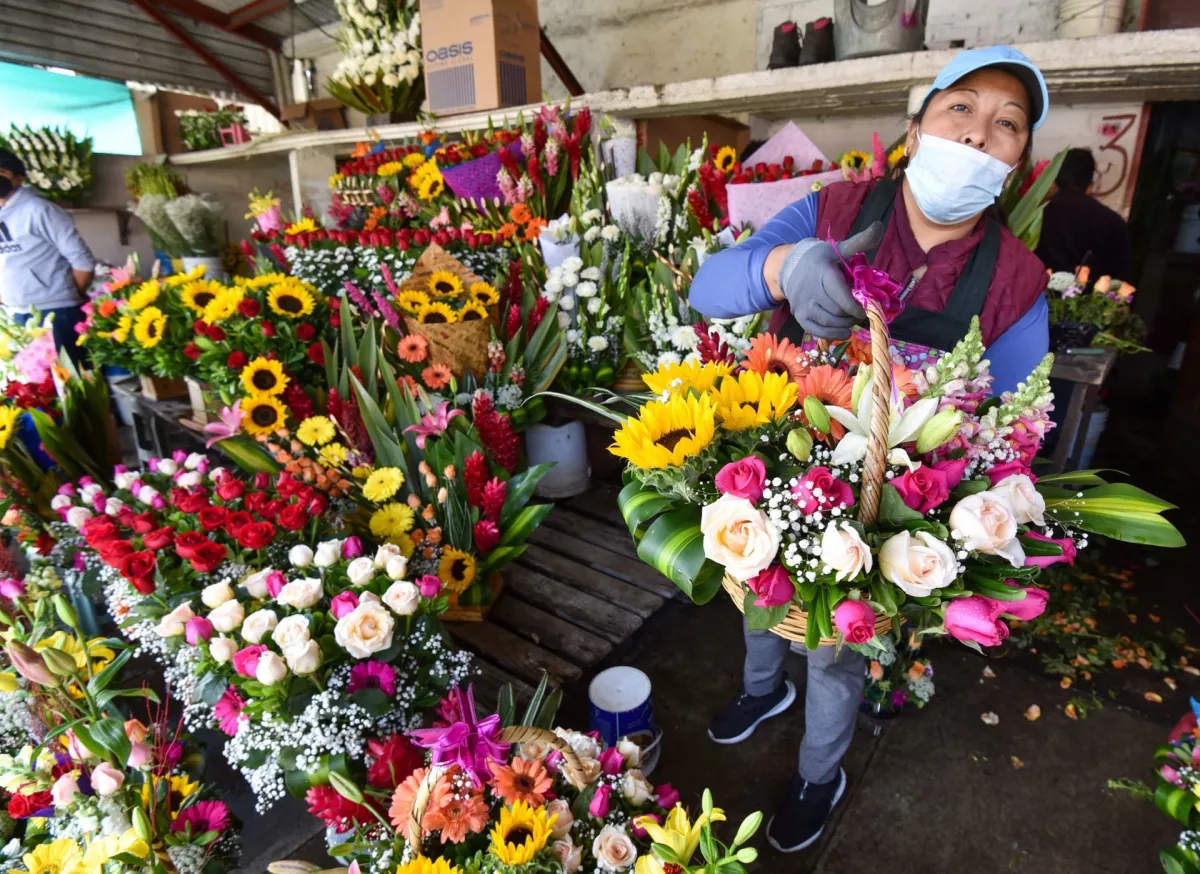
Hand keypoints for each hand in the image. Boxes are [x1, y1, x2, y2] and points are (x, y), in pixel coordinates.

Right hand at [774, 222, 883, 338]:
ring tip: (852, 318)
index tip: (867, 307)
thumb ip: (860, 241)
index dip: (857, 306)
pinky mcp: (800, 316)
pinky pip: (817, 331)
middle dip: (853, 314)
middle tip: (861, 311)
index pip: (841, 296)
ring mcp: (803, 305)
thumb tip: (879, 226)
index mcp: (823, 273)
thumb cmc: (821, 258)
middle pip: (838, 311)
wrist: (790, 267)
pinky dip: (833, 334)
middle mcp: (810, 291)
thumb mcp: (839, 248)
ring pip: (830, 322)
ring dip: (846, 324)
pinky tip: (844, 331)